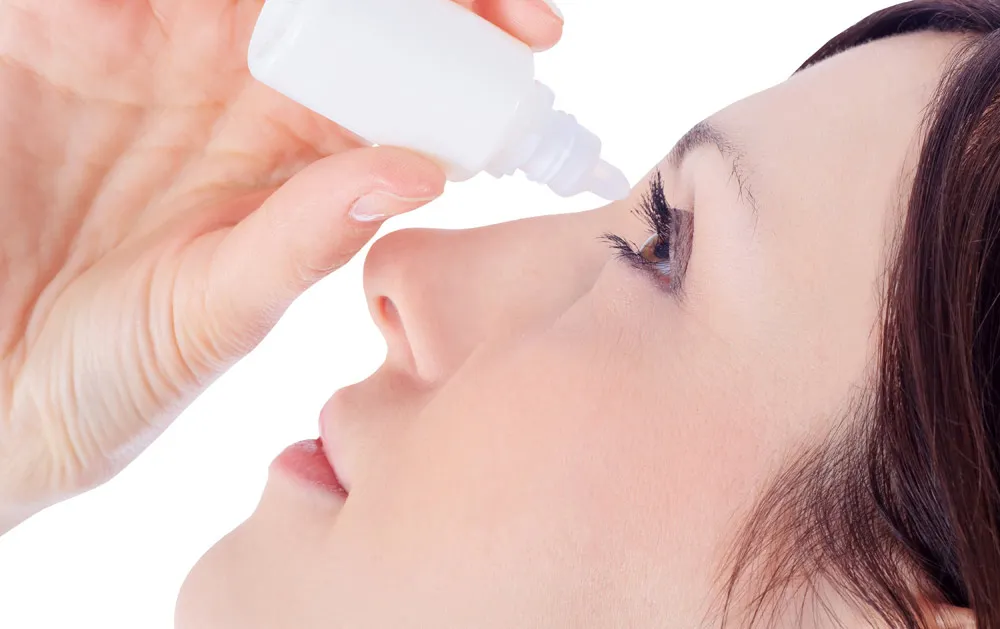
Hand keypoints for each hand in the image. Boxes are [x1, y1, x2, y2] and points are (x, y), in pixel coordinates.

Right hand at [0, 0, 562, 528]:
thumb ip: (304, 242)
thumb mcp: (218, 312)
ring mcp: (150, 47)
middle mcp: (234, 91)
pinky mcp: (58, 23)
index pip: (396, 83)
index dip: (466, 51)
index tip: (536, 33)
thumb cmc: (104, 375)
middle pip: (348, 4)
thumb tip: (416, 174)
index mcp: (290, 159)